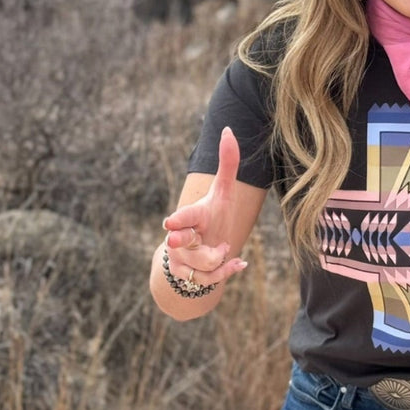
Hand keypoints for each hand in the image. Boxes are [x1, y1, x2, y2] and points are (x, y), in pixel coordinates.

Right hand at [162, 128, 247, 290]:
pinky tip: (239, 263)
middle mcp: (181, 238)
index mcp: (190, 217)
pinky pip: (210, 279)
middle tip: (177, 239)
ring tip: (224, 247)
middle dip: (183, 242)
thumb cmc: (213, 216)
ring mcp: (182, 258)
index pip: (184, 217)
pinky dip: (227, 271)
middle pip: (182, 243)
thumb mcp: (222, 192)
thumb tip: (228, 130)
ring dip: (220, 258)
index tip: (170, 224)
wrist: (201, 249)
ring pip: (204, 263)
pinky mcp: (189, 275)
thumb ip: (227, 164)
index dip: (178, 221)